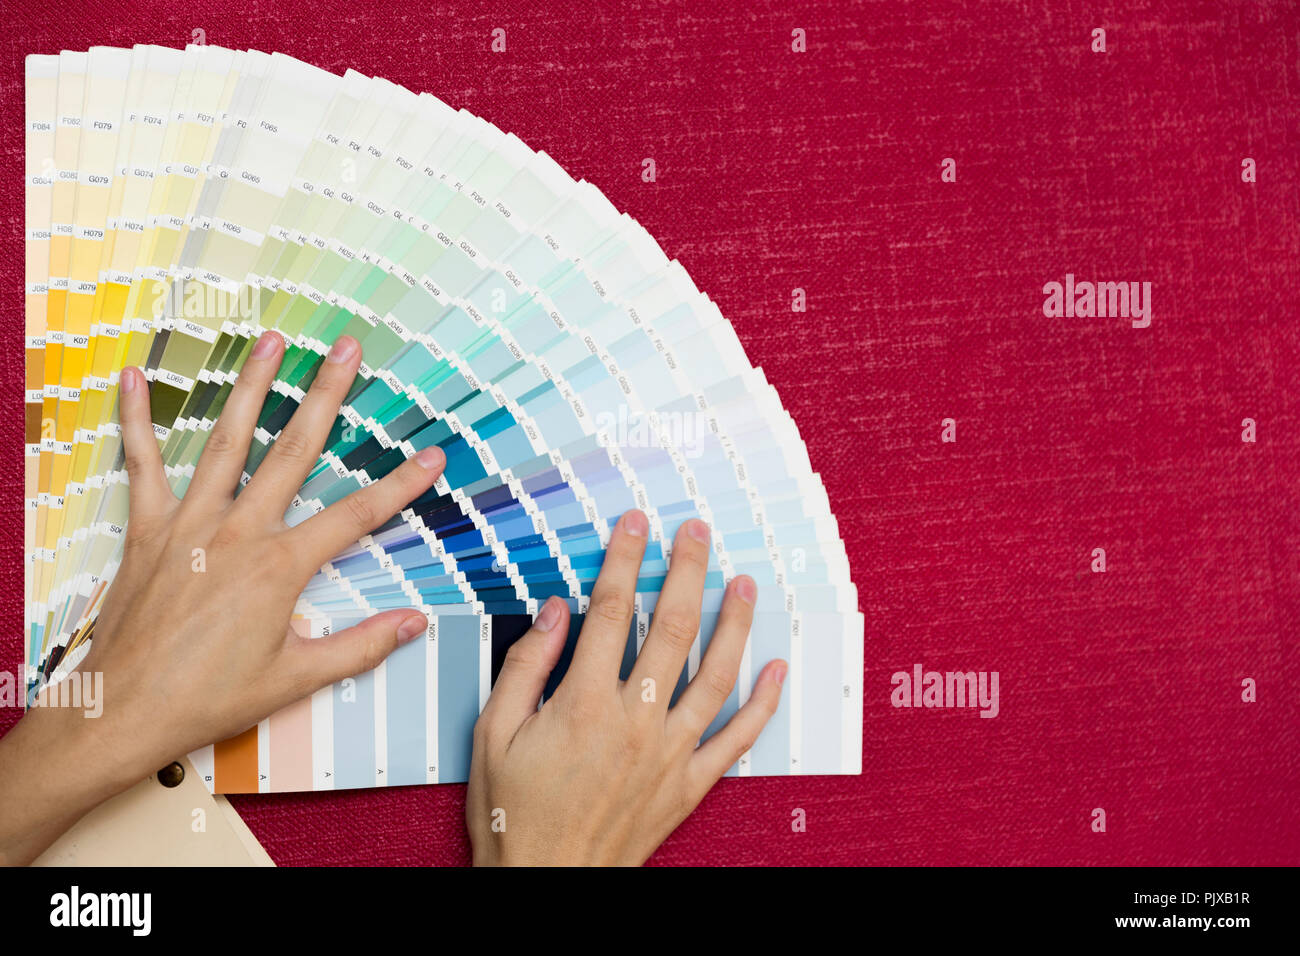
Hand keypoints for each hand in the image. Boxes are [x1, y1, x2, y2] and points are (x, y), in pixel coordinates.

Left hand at [0, 332, 443, 864]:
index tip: (432, 456)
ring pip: (227, 441)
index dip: (401, 484)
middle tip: (347, 351)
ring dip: (252, 387)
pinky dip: (136, 420)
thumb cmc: (207, 699)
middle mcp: (237, 532)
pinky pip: (142, 465)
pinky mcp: (147, 530)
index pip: (357, 515)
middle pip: (294, 450)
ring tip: (273, 342)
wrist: (122, 713)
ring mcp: (189, 524)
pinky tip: (135, 378)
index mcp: (279, 567)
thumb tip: (414, 624)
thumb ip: (360, 646)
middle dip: (327, 395)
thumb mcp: (295, 678)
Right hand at [466, 509, 786, 865]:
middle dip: (687, 571)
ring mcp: (669, 753)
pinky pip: (737, 739)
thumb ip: (527, 667)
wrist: (543, 885)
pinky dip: (762, 703)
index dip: (626, 559)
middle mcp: (635, 720)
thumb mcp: (493, 735)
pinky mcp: (689, 784)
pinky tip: (776, 669)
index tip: (635, 524)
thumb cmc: (512, 815)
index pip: (613, 611)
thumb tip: (556, 610)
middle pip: (672, 628)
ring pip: (715, 674)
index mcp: (584, 703)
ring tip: (743, 582)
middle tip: (697, 532)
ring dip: (733, 623)